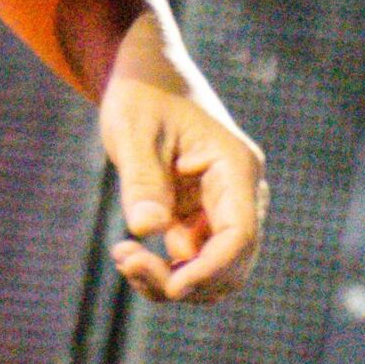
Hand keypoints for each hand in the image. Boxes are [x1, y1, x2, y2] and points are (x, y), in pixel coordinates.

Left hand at [99, 10, 268, 304]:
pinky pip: (193, 260)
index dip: (210, 270)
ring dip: (172, 280)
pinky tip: (129, 253)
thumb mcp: (133, 130)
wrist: (145, 76)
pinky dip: (165, 269)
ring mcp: (223, 207)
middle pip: (231, 264)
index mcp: (236, 167)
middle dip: (184, 280)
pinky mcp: (203, 217)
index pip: (240, 236)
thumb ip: (142, 180)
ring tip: (123, 258)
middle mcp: (240, 192)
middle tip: (126, 262)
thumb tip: (147, 230)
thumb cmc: (142, 93)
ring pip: (213, 270)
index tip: (170, 287)